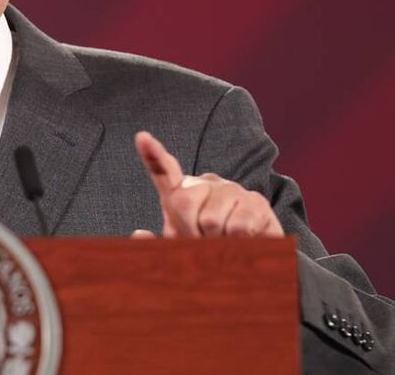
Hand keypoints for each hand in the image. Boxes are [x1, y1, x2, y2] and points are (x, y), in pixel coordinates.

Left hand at [131, 131, 282, 238]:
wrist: (250, 257)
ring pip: (211, 220)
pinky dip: (237, 243)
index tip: (143, 138)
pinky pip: (238, 227)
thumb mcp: (180, 248)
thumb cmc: (209, 250)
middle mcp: (205, 184)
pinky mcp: (256, 201)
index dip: (152, 154)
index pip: (163, 172)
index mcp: (181, 193)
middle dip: (190, 230)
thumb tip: (139, 233)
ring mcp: (231, 189)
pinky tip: (243, 240)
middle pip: (183, 202)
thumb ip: (157, 242)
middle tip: (203, 241)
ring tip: (224, 241)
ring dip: (216, 241)